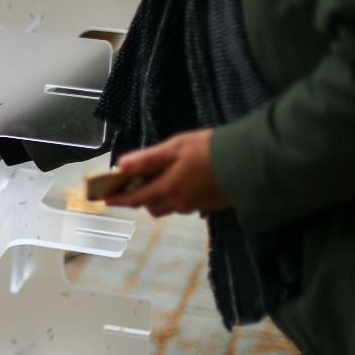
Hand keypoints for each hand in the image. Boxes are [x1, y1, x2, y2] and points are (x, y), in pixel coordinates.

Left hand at [105, 129, 228, 216]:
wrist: (250, 160)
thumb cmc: (210, 149)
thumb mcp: (176, 147)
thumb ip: (148, 158)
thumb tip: (121, 166)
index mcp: (168, 188)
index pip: (135, 199)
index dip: (118, 199)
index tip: (104, 200)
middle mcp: (179, 202)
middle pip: (151, 206)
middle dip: (139, 199)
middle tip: (132, 186)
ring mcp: (196, 206)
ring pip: (169, 207)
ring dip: (158, 199)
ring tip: (157, 182)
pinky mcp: (210, 205)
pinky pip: (185, 206)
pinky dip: (176, 198)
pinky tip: (182, 184)